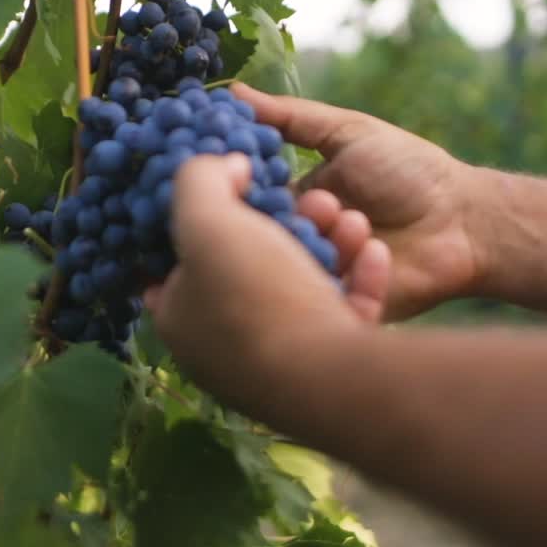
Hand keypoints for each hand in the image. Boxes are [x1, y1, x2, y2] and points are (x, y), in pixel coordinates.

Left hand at [144, 154, 388, 420]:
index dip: (193, 218)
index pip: (172, 263)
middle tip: (305, 193)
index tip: (223, 182)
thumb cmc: (255, 297)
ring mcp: (284, 361)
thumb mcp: (207, 220)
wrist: (332, 379)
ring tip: (347, 215)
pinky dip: (362, 278)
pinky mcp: (334, 369)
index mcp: (183, 318)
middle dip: (280, 222)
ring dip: (329, 242)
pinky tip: (374, 251)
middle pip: (250, 267)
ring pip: (304, 285)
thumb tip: (225, 167)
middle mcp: (227, 346)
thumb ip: (201, 182)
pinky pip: (346, 312)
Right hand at [234, 83, 482, 318]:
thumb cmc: (410, 171)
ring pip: (284, 265)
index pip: (245, 196)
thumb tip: (233, 91)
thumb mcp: (348, 132)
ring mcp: (316, 272)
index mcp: (294, 199)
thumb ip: (291, 117)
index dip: (231, 184)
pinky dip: (337, 269)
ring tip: (355, 219)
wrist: (465, 222)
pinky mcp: (337, 304)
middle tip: (313, 202)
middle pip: (257, 235)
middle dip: (277, 216)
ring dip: (317, 237)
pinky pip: (314, 298)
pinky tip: (368, 246)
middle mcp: (298, 238)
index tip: (221, 171)